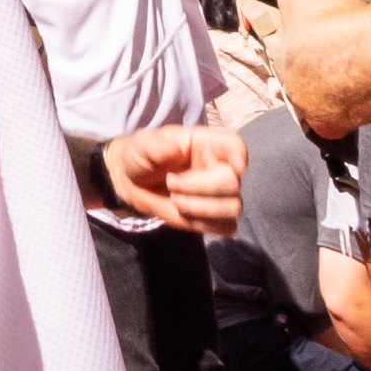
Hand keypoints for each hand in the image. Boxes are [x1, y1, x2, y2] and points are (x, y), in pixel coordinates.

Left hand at [105, 126, 247, 237]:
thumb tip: (178, 148)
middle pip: (233, 182)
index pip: (235, 145)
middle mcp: (218, 168)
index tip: (237, 168)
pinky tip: (186, 215)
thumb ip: (158, 145)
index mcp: (206, 144)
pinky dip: (205, 224)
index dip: (240, 155)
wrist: (131, 182)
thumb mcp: (143, 144)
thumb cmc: (141, 155)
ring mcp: (220, 194)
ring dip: (201, 208)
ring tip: (175, 200)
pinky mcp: (216, 218)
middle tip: (171, 184)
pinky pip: (226, 227)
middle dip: (200, 188)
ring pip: (233, 207)